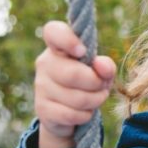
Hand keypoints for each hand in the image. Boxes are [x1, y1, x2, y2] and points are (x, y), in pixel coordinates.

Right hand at [35, 21, 115, 147]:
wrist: (68, 114)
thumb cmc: (87, 84)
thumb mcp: (101, 73)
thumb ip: (105, 66)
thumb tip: (102, 66)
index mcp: (59, 48)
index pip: (54, 32)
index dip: (68, 39)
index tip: (82, 51)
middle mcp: (45, 64)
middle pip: (74, 74)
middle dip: (97, 84)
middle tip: (102, 87)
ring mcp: (41, 87)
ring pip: (77, 98)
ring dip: (95, 101)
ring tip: (94, 99)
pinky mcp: (42, 109)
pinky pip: (71, 115)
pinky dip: (85, 115)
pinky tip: (83, 112)